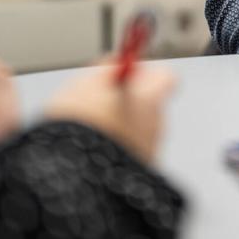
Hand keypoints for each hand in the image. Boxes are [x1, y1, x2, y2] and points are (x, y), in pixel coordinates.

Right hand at [45, 61, 176, 164]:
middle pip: (151, 105)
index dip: (145, 73)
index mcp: (149, 101)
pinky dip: (116, 150)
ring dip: (121, 128)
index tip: (125, 72)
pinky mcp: (137, 176)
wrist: (74, 178)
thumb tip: (118, 60)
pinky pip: (129, 154)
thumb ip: (108, 69)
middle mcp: (156, 127)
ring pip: (138, 131)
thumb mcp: (86, 84)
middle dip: (129, 102)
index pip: (164, 77)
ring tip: (90, 131)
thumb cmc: (79, 128)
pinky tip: (91, 152)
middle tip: (99, 102)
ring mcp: (148, 153)